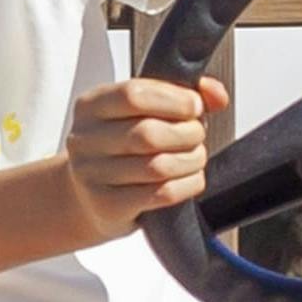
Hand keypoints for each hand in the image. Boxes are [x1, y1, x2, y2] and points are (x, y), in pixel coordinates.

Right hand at [64, 74, 231, 232]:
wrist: (87, 197)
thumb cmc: (120, 148)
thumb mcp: (140, 112)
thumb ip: (180, 94)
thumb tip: (216, 95)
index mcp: (91, 106)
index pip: (133, 95)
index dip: (174, 99)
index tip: (195, 106)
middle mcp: (85, 140)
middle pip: (148, 133)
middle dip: (187, 133)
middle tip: (197, 135)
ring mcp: (93, 176)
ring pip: (158, 166)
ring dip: (191, 160)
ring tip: (195, 157)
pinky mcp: (108, 206)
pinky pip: (162, 194)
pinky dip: (187, 185)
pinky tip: (189, 178)